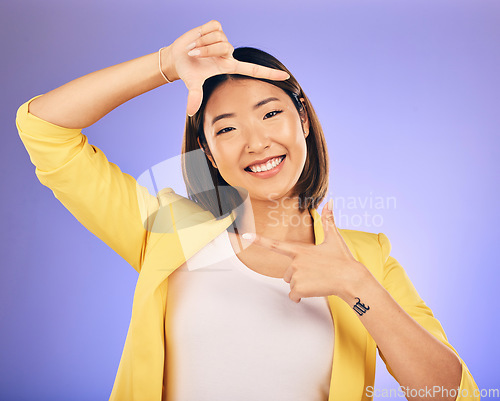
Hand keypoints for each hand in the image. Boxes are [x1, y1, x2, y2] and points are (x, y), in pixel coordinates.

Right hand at [162, 20, 289, 115]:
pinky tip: (197, 37)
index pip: (254, 70)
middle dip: (206, 50)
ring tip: (193, 49)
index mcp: (229, 66)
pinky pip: (212, 27)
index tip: (286, 76)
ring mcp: (223, 39)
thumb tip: (190, 113)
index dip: (270, 73)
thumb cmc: (188, 72)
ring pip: (217, 37)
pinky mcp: (216, 27)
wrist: (177, 57)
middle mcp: (228, 53)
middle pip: (223, 47)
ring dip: (201, 43)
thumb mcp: (192, 85)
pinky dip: (201, 33)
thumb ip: (194, 98)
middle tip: (193, 55)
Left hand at [242, 200, 369, 302]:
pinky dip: (301, 296)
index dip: (259, 240)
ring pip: (291, 283)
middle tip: (316, 272)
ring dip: (302, 285)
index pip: (275, 244)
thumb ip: (329, 220)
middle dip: (298, 274)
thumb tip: (331, 201)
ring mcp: (296, 275)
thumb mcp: (334, 238)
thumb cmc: (343, 259)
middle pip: (287, 272)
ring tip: (317, 280)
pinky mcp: (299, 288)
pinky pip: (294, 296)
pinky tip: (315, 289)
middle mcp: (295, 262)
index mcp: (300, 249)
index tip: (245, 236)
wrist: (351, 278)